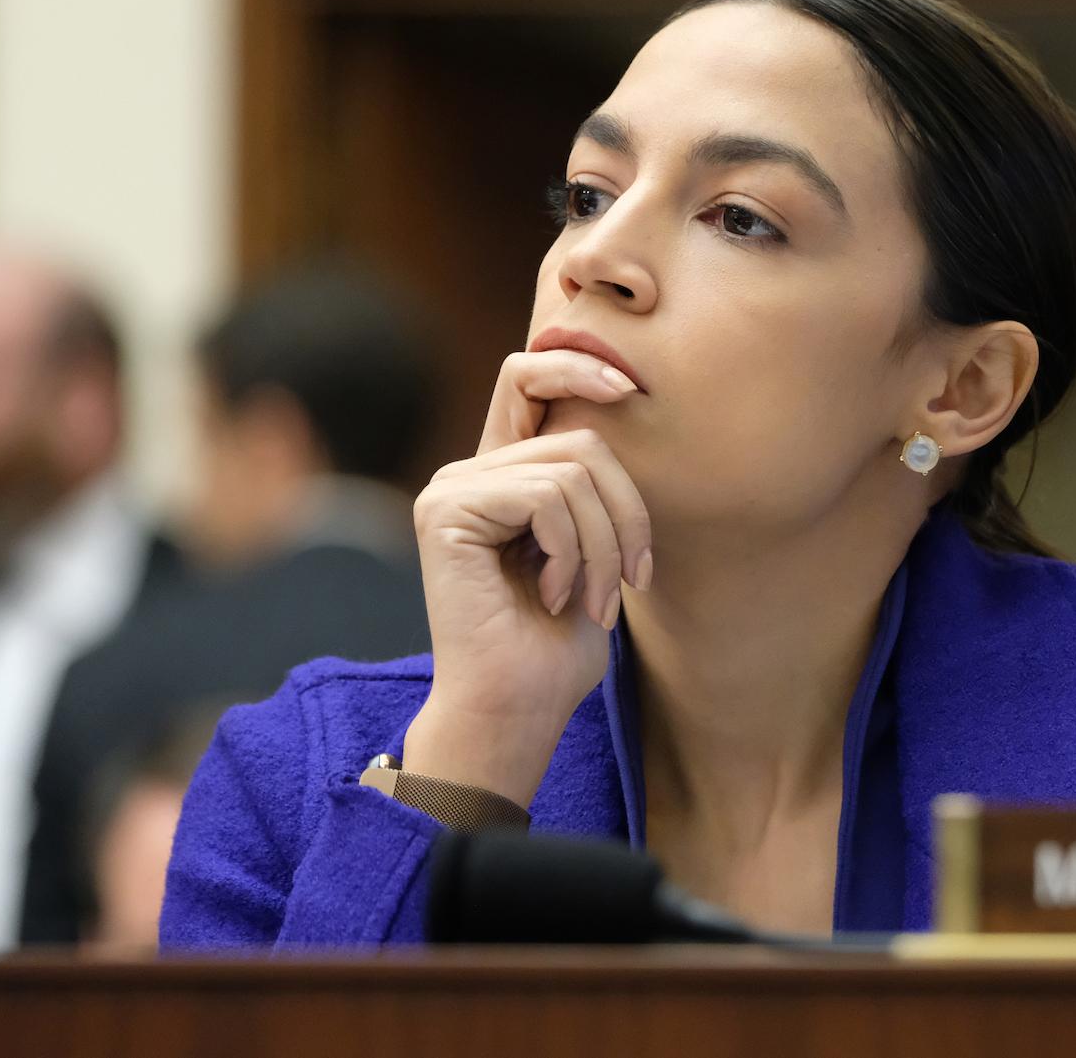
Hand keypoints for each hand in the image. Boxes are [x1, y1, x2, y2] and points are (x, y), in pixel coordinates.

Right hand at [402, 350, 651, 804]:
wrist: (516, 709)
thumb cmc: (557, 648)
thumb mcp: (593, 552)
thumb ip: (593, 490)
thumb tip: (619, 412)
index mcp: (501, 477)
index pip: (529, 378)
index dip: (579, 365)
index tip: (630, 388)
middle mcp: (469, 473)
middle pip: (582, 439)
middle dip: (626, 512)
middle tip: (628, 581)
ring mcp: (452, 488)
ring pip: (572, 471)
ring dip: (603, 545)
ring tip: (589, 600)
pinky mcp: (446, 510)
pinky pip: (546, 497)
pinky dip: (572, 552)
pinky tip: (552, 595)